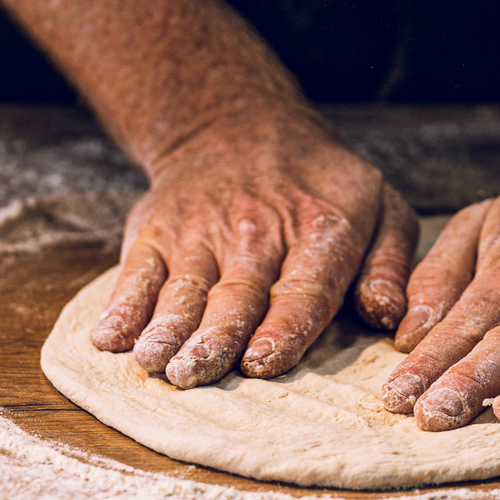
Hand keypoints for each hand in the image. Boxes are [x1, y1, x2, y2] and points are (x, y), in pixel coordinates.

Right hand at [90, 111, 418, 386]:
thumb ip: (390, 265)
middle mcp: (258, 230)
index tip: (262, 361)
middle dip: (215, 337)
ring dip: (166, 327)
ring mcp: (201, 230)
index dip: (282, 326)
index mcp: (322, 228)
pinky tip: (110, 338)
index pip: (304, 287)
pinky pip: (137, 271)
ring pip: (184, 287)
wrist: (239, 126)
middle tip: (195, 373)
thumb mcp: (379, 207)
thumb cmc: (321, 186)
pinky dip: (122, 305)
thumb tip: (387, 317)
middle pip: (237, 294)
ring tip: (154, 363)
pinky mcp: (157, 230)